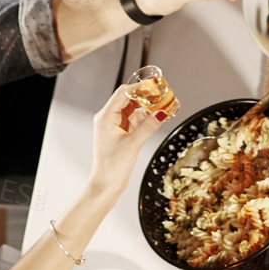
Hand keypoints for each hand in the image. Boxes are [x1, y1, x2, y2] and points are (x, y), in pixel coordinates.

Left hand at [88, 84, 169, 198]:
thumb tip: (161, 113)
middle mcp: (108, 118)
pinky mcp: (121, 133)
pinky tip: (157, 118)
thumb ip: (148, 127)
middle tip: (162, 94)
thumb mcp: (132, 144)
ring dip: (147, 107)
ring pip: (133, 109)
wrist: (106, 184)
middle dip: (145, 96)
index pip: (123, 93)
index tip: (154, 85)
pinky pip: (135, 120)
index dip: (139, 87)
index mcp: (105, 117)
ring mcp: (115, 125)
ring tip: (163, 105)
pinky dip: (145, 118)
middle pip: (128, 99)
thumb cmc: (112, 167)